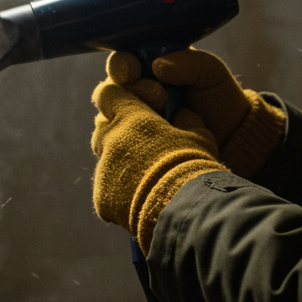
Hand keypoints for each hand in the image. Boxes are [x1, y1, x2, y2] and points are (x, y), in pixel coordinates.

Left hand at [91, 80, 225, 252]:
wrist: (179, 207)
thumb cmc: (191, 165)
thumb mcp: (200, 136)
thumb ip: (188, 120)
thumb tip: (183, 113)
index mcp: (130, 118)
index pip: (107, 94)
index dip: (117, 99)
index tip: (130, 105)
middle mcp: (110, 140)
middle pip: (103, 127)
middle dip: (118, 132)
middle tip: (141, 144)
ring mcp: (103, 170)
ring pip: (105, 160)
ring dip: (120, 164)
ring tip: (145, 177)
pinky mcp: (101, 198)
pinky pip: (107, 190)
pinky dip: (121, 193)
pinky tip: (142, 201)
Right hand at [106, 49, 284, 177]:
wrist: (231, 139)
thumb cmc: (219, 98)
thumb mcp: (209, 72)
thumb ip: (187, 62)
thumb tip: (158, 66)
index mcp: (145, 69)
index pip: (121, 64)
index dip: (122, 66)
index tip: (135, 71)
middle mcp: (132, 95)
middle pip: (107, 93)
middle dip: (128, 92)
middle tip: (159, 97)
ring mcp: (129, 124)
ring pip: (107, 122)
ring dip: (128, 121)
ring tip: (162, 120)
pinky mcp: (132, 150)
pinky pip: (114, 149)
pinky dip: (128, 145)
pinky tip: (151, 143)